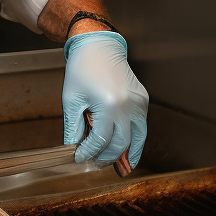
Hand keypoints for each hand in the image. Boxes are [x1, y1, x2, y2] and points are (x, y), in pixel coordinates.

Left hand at [63, 31, 148, 168]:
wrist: (99, 46)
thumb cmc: (82, 69)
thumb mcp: (72, 100)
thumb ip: (73, 128)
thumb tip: (73, 148)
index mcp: (109, 105)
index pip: (101, 140)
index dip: (89, 152)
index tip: (80, 157)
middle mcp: (128, 106)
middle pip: (120, 143)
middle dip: (106, 157)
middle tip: (95, 163)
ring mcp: (139, 103)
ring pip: (137, 139)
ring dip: (127, 155)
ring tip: (119, 168)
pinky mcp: (143, 100)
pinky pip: (141, 126)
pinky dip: (136, 141)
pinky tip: (129, 152)